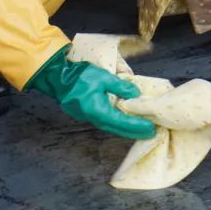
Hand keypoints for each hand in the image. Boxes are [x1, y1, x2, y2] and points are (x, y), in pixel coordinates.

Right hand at [26, 46, 156, 139]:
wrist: (58, 78)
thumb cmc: (80, 77)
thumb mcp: (103, 77)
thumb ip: (120, 86)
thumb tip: (135, 94)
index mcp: (98, 111)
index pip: (122, 122)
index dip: (137, 126)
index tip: (151, 128)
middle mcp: (95, 118)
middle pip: (119, 129)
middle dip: (135, 132)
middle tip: (151, 133)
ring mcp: (91, 117)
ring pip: (113, 127)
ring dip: (128, 129)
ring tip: (142, 129)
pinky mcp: (90, 114)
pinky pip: (108, 122)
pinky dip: (120, 123)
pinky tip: (127, 121)